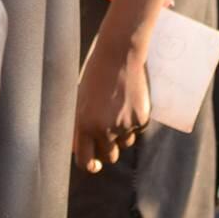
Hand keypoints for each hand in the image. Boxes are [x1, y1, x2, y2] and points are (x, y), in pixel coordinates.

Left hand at [73, 35, 150, 173]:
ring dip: (121, 135)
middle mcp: (104, 129)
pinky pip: (137, 129)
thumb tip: (78, 148)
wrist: (120, 52)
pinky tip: (129, 102)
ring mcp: (124, 125)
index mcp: (84, 124)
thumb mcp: (80, 98)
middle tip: (107, 134)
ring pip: (125, 143)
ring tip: (117, 109)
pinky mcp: (141, 118)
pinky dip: (134, 121)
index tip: (93, 164)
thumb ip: (78, 123)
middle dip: (108, 150)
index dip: (89, 164)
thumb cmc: (95, 72)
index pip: (85, 162)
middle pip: (109, 157)